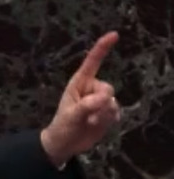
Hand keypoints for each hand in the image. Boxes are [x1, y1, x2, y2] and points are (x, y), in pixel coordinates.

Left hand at [40, 31, 121, 166]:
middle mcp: (92, 89)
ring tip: (88, 122)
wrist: (65, 144)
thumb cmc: (62, 126)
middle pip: (108, 89)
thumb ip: (87, 106)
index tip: (114, 35)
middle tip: (86, 115)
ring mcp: (101, 101)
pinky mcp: (108, 112)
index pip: (92, 62)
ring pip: (113, 103)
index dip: (102, 48)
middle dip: (100, 103)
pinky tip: (96, 125)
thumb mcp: (71, 115)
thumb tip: (104, 99)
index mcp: (79, 83)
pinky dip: (108, 121)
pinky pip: (116, 113)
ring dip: (102, 115)